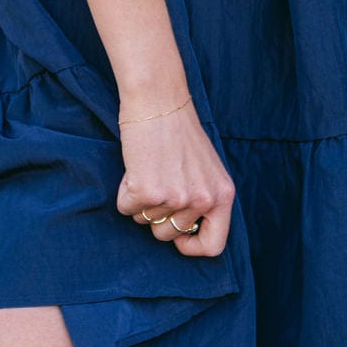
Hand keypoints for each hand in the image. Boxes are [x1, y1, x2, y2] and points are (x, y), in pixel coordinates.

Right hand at [115, 96, 234, 257]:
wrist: (158, 99)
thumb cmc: (179, 131)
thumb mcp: (206, 168)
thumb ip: (203, 199)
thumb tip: (185, 235)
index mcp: (222, 195)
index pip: (213, 245)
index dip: (191, 246)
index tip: (178, 238)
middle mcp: (202, 200)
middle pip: (169, 235)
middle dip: (157, 215)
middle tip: (158, 182)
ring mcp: (175, 198)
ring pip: (145, 221)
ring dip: (141, 201)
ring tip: (149, 169)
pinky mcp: (147, 191)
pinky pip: (126, 208)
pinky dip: (124, 191)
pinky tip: (135, 167)